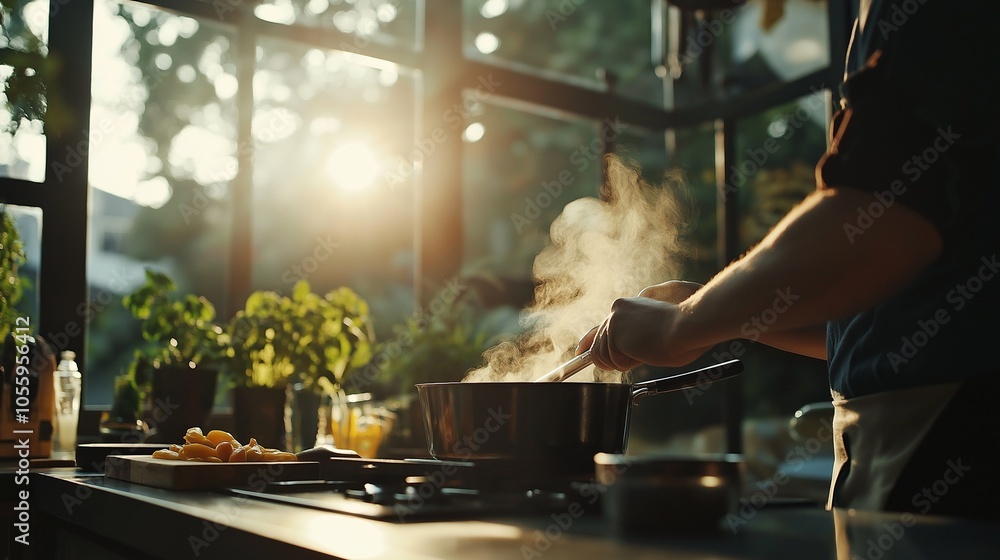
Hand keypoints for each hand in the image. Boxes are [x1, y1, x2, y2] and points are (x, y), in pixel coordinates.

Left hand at [576, 281, 706, 370]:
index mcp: (625, 308)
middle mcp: (615, 310)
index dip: (588, 342)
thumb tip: (614, 356)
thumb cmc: (679, 333)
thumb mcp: (648, 334)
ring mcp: (613, 320)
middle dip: (612, 359)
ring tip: (644, 352)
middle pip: (598, 345)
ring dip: (622, 362)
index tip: (580, 352)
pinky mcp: (614, 332)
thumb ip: (629, 339)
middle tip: (635, 358)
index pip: (599, 327)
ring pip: (602, 355)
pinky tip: (643, 351)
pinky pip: (612, 360)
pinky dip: (626, 363)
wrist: (686, 327)